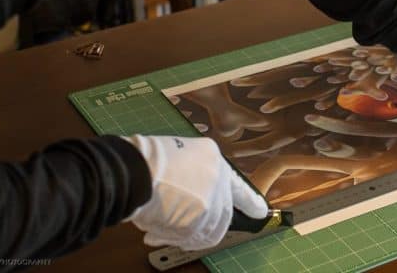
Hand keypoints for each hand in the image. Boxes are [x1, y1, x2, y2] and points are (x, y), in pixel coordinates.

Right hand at [123, 135, 267, 249]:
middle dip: (204, 227)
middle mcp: (218, 176)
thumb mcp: (177, 157)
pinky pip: (191, 238)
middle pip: (223, 214)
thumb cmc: (145, 162)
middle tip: (184, 230)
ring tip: (161, 227)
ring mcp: (212, 198)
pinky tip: (154, 233)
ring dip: (185, 234)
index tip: (261, 211)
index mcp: (213, 156)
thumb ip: (193, 178)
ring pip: (208, 229)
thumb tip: (193, 205)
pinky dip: (172, 239)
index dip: (250, 201)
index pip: (237, 184)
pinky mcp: (201, 217)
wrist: (135, 170)